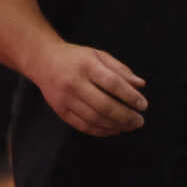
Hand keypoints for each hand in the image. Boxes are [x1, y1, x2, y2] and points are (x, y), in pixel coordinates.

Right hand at [28, 40, 146, 136]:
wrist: (43, 61)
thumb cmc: (77, 58)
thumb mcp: (99, 56)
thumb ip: (121, 70)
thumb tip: (141, 85)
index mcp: (87, 66)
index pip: (112, 83)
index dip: (130, 96)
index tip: (143, 105)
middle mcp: (74, 83)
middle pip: (104, 105)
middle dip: (125, 116)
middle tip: (139, 121)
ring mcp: (65, 98)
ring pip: (94, 118)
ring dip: (115, 125)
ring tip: (129, 126)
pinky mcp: (60, 110)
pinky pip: (83, 125)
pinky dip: (101, 130)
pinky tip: (114, 129)